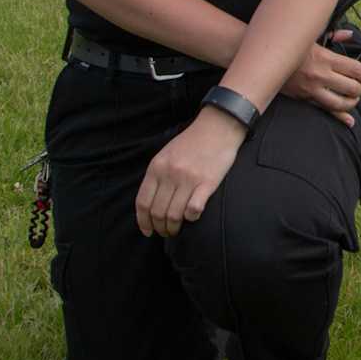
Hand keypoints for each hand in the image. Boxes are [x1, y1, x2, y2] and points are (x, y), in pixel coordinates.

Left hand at [136, 113, 246, 236]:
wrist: (218, 127)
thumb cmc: (191, 142)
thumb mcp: (165, 155)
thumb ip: (157, 176)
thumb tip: (150, 203)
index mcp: (156, 168)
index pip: (143, 203)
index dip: (143, 222)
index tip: (148, 231)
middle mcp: (170, 174)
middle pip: (158, 212)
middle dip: (160, 228)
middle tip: (165, 232)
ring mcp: (188, 179)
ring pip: (174, 214)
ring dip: (174, 227)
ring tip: (177, 230)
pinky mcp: (207, 182)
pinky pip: (194, 209)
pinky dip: (191, 217)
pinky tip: (192, 216)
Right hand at [280, 31, 360, 125]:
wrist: (264, 58)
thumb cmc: (290, 45)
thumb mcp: (312, 37)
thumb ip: (334, 35)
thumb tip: (350, 35)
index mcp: (326, 58)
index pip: (356, 70)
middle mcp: (321, 75)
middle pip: (352, 87)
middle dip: (359, 89)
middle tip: (359, 87)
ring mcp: (312, 89)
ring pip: (341, 103)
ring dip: (351, 102)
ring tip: (352, 99)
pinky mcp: (304, 98)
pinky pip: (325, 110)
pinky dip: (339, 117)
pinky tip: (349, 121)